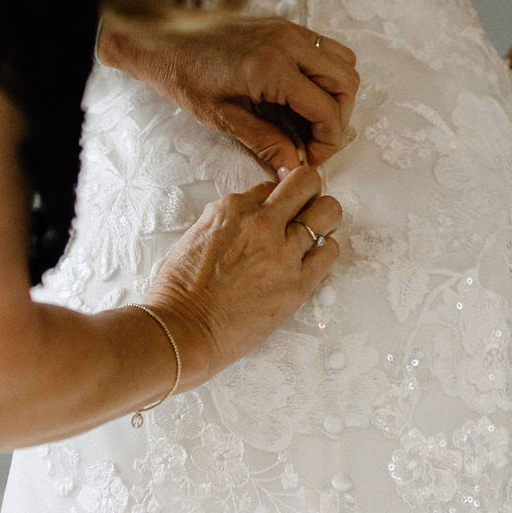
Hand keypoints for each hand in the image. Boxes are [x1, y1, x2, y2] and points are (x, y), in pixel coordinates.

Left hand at [98, 17, 359, 174]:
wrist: (161, 38)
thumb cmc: (184, 76)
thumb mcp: (223, 118)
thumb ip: (265, 142)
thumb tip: (293, 170)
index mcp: (273, 68)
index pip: (328, 110)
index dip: (329, 142)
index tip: (312, 158)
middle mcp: (289, 43)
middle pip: (347, 83)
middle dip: (339, 119)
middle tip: (315, 142)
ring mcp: (289, 29)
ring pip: (344, 63)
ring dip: (336, 95)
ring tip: (309, 121)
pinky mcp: (284, 25)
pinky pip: (325, 49)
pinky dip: (325, 75)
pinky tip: (300, 98)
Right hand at [142, 166, 340, 386]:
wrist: (183, 329)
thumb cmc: (181, 287)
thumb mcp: (199, 233)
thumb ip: (230, 218)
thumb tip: (253, 213)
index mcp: (233, 208)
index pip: (272, 185)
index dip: (276, 197)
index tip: (277, 210)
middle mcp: (261, 223)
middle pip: (307, 183)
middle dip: (309, 192)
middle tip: (303, 210)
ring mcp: (283, 252)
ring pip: (328, 212)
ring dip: (322, 220)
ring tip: (312, 235)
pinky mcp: (298, 283)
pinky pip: (330, 251)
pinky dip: (325, 250)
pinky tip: (311, 259)